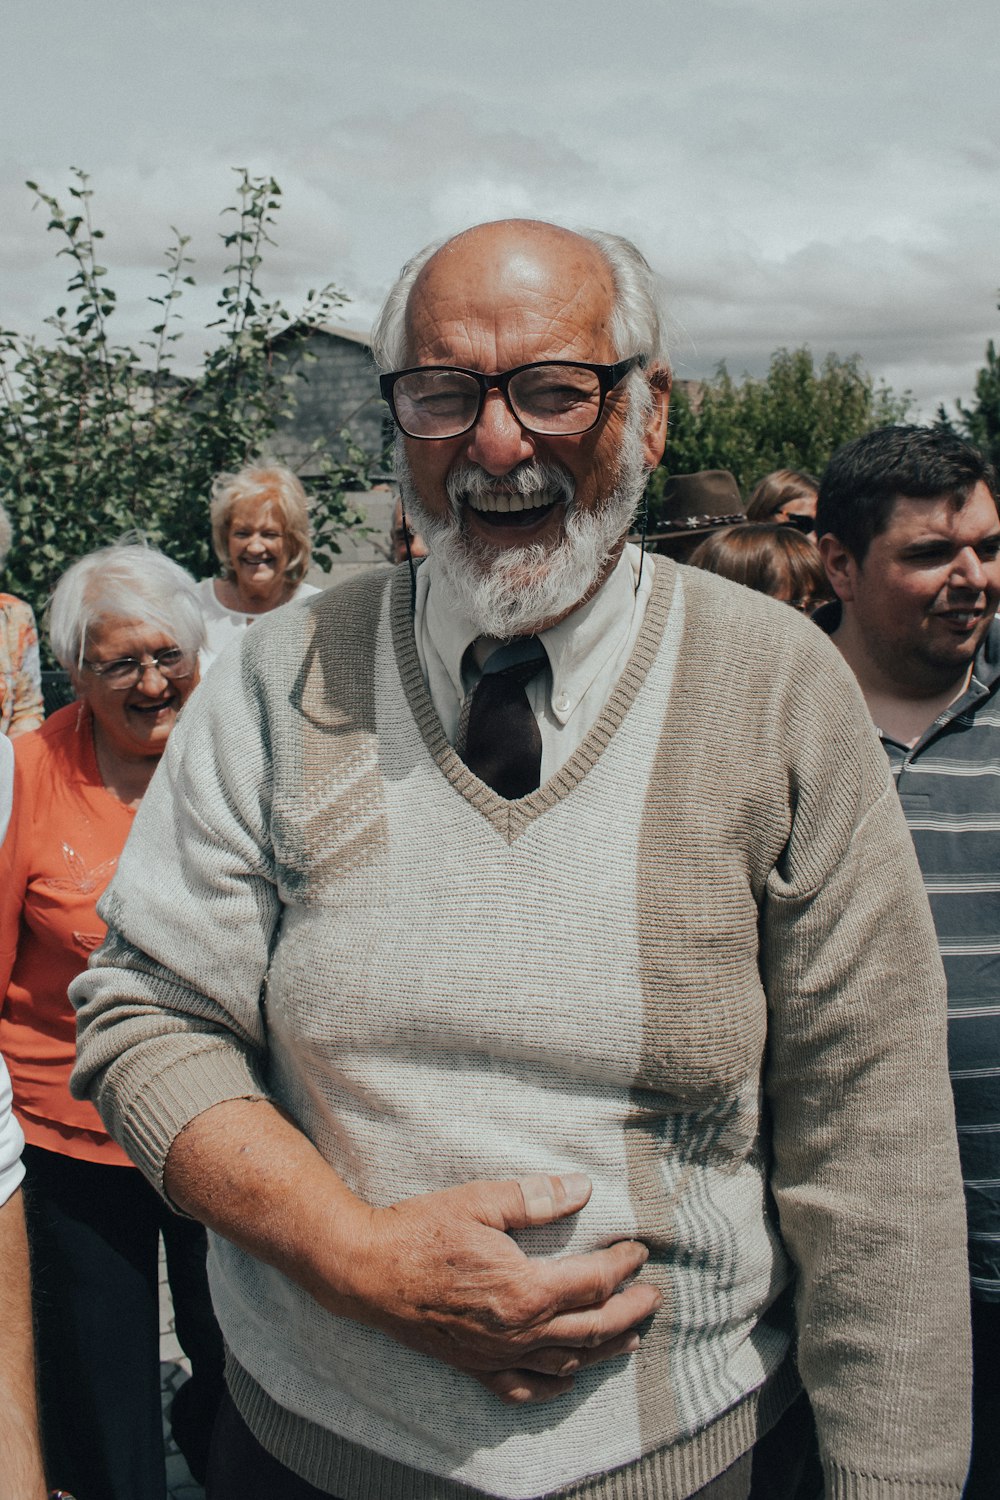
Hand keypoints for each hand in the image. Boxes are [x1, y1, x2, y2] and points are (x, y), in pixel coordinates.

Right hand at [323, 1172, 658, 1403]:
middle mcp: (517, 1331)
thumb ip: (535, 1198)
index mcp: (525, 1289)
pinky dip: (553, 1384)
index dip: (622, 1266)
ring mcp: (496, 1354)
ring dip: (604, 1349)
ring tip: (629, 1337)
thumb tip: (583, 1189)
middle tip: (652, 1297)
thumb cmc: (421, 1231)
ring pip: (566, 1361)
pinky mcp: (474, 1365)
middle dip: (629, 1312)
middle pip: (592, 1328)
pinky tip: (568, 1376)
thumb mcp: (480, 1201)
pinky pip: (523, 1387)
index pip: (592, 1283)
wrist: (366, 1271)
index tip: (638, 1250)